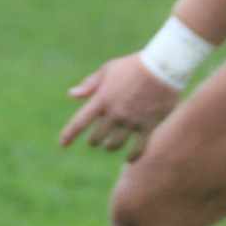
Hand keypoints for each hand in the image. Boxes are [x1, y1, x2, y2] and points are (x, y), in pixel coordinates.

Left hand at [59, 54, 180, 160]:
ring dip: (110, 146)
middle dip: (94, 140)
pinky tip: (130, 158)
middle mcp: (115, 113)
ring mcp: (132, 121)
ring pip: (115, 144)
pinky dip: (133, 156)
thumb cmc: (133, 66)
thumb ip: (89, 85)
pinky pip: (139, 148)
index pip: (80, 122)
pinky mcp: (149, 125)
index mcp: (102, 99)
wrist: (163, 67)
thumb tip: (71, 95)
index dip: (69, 134)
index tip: (62, 143)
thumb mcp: (108, 70)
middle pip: (97, 137)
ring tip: (109, 145)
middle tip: (96, 140)